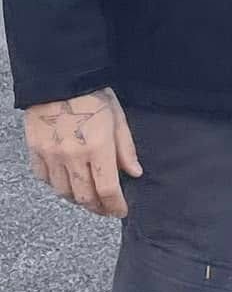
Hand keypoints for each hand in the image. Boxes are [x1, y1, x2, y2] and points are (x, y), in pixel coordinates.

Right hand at [24, 89, 141, 218]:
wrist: (59, 80)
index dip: (116, 206)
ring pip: (63, 192)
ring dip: (77, 199)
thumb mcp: (118, 119)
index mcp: (97, 148)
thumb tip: (135, 173)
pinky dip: (57, 185)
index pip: (108, 190)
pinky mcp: (36, 151)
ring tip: (88, 198)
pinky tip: (67, 182)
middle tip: (106, 208)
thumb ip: (126, 149)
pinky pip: (45, 179)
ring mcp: (51, 155)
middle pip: (84, 197)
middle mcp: (72, 156)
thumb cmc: (92, 96)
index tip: (121, 210)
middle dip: (98, 208)